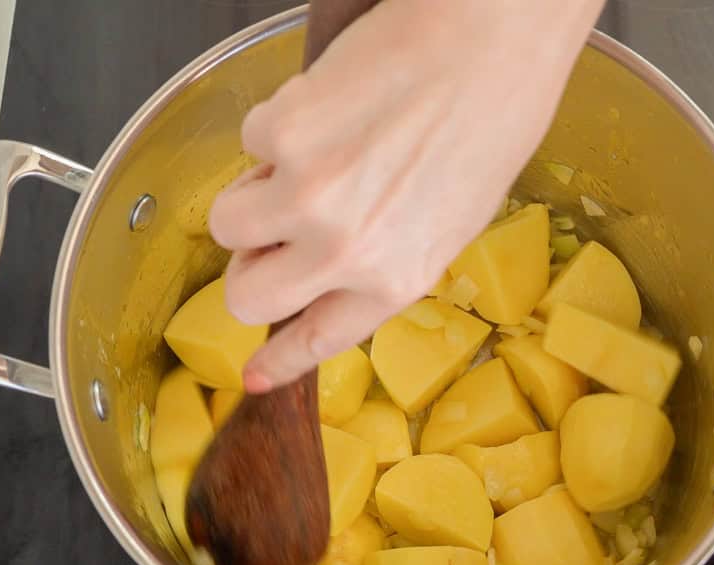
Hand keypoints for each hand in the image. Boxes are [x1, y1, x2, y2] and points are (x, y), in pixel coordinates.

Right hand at [208, 0, 603, 392]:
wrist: (488, 41)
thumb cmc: (487, 121)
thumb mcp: (448, 220)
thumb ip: (383, 259)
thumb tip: (329, 275)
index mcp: (395, 279)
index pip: (316, 340)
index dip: (277, 358)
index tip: (251, 375)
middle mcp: (345, 252)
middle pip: (245, 294)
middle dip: (249, 266)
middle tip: (266, 236)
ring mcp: (307, 196)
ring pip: (226, 221)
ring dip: (252, 192)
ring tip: (303, 158)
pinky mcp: (282, 135)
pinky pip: (248, 143)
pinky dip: (276, 125)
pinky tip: (330, 104)